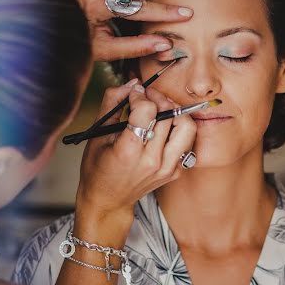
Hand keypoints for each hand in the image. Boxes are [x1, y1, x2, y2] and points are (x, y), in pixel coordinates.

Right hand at [75, 79, 196, 226]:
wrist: (107, 200)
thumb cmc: (98, 168)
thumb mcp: (98, 133)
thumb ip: (112, 103)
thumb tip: (131, 84)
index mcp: (129, 152)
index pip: (147, 110)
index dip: (140, 96)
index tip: (133, 94)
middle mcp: (152, 161)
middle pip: (169, 115)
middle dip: (158, 98)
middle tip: (148, 97)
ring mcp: (167, 168)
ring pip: (187, 127)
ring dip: (174, 112)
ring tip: (160, 109)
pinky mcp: (175, 171)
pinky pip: (186, 141)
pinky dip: (176, 129)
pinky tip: (161, 128)